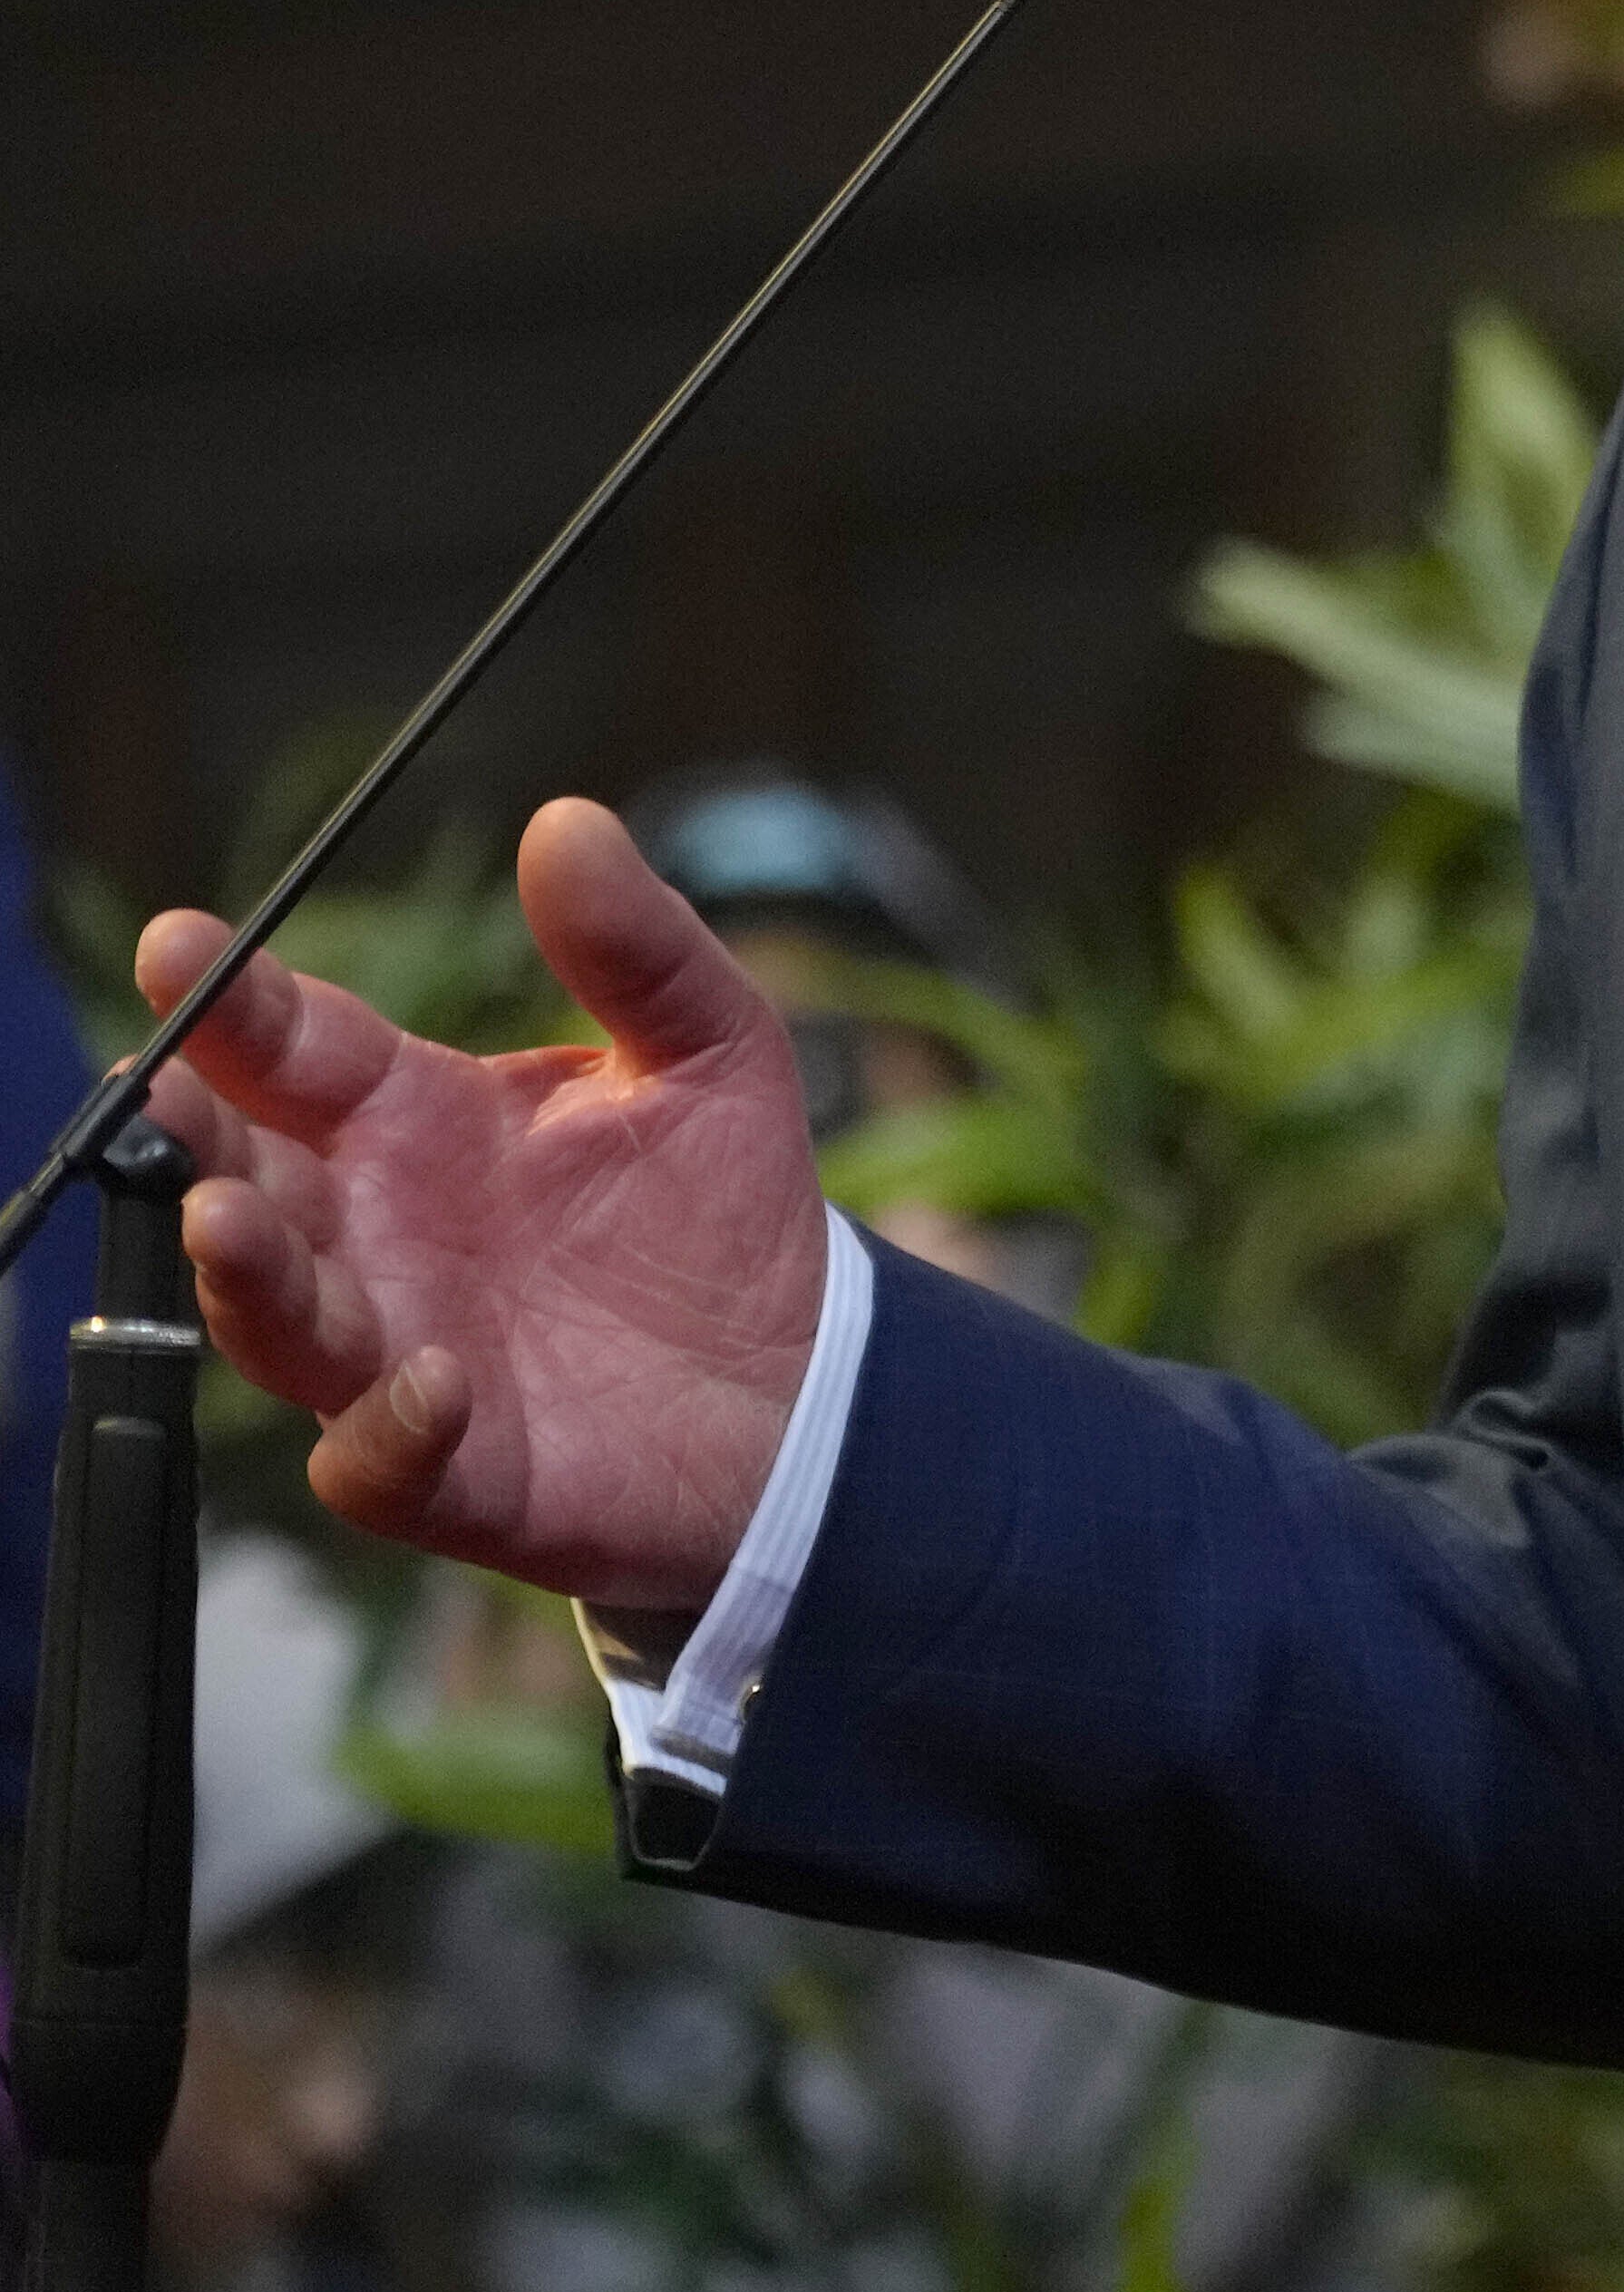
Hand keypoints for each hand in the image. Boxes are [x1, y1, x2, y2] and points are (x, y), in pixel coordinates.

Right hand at [145, 797, 830, 1615]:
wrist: (792, 1382)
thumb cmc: (718, 1214)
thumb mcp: (714, 1052)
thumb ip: (640, 947)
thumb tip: (571, 821)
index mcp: (414, 1122)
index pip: (295, 1049)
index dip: (234, 999)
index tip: (178, 939)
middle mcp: (376, 1236)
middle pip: (245, 1180)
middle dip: (193, 1135)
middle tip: (164, 1086)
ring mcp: (397, 1354)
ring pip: (278, 1323)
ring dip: (247, 1275)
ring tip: (231, 1216)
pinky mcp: (453, 1470)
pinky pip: (379, 1461)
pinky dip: (391, 1425)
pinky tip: (437, 1378)